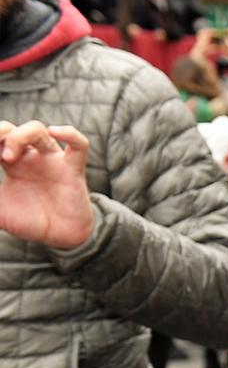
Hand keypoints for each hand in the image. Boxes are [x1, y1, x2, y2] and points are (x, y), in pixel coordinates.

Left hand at [0, 121, 94, 248]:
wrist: (58, 238)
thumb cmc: (29, 221)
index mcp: (11, 162)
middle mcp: (31, 157)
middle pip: (11, 129)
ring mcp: (52, 161)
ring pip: (37, 130)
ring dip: (18, 136)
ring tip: (8, 156)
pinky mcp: (73, 170)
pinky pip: (78, 145)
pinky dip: (70, 133)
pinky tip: (55, 131)